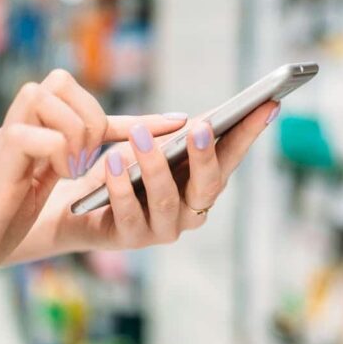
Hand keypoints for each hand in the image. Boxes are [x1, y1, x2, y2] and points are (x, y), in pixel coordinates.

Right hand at [0, 69, 185, 308]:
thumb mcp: (44, 184)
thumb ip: (70, 159)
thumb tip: (117, 151)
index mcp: (33, 130)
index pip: (84, 104)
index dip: (134, 116)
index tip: (178, 123)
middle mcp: (17, 126)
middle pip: (60, 81)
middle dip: (91, 118)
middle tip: (86, 160)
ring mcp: (5, 140)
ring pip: (47, 95)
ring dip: (74, 132)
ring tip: (70, 169)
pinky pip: (34, 133)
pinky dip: (55, 152)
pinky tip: (56, 177)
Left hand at [34, 95, 279, 252]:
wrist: (75, 205)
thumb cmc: (119, 168)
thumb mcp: (148, 144)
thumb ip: (173, 136)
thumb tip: (201, 122)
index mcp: (202, 184)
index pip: (232, 157)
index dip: (249, 133)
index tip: (267, 104)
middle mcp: (191, 211)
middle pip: (209, 186)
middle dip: (206, 156)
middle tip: (202, 127)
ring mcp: (162, 229)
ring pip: (168, 200)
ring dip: (155, 166)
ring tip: (140, 137)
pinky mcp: (129, 238)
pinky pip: (129, 212)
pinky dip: (121, 185)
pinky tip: (114, 160)